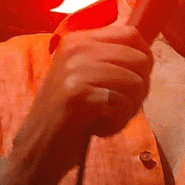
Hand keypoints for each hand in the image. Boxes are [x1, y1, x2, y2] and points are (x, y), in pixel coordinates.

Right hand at [0, 24, 152, 184]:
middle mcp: (76, 48)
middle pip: (140, 60)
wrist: (37, 150)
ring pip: (136, 82)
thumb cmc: (69, 116)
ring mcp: (75, 70)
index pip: (132, 34)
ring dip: (127, 109)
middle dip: (139, 90)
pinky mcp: (77, 94)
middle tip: (114, 107)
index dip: (143, 61)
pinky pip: (122, 104)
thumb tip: (147, 55)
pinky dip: (116, 123)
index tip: (130, 83)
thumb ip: (112, 60)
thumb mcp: (87, 77)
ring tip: (102, 117)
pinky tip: (96, 128)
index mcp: (78, 39)